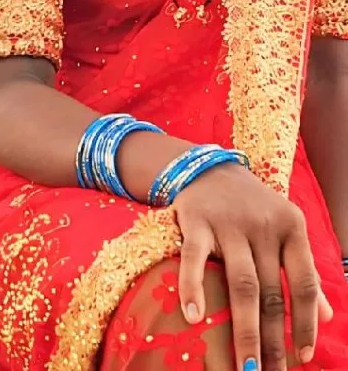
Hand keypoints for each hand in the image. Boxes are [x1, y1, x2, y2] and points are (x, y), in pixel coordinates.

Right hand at [174, 163, 332, 370]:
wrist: (210, 168)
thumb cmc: (253, 207)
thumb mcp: (285, 229)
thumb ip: (302, 270)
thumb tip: (326, 316)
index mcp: (291, 227)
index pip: (303, 282)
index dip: (305, 322)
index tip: (303, 358)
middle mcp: (263, 225)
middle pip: (270, 292)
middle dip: (272, 340)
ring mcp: (229, 223)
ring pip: (241, 283)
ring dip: (244, 329)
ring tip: (245, 367)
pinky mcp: (197, 221)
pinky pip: (195, 258)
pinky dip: (193, 287)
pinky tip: (193, 317)